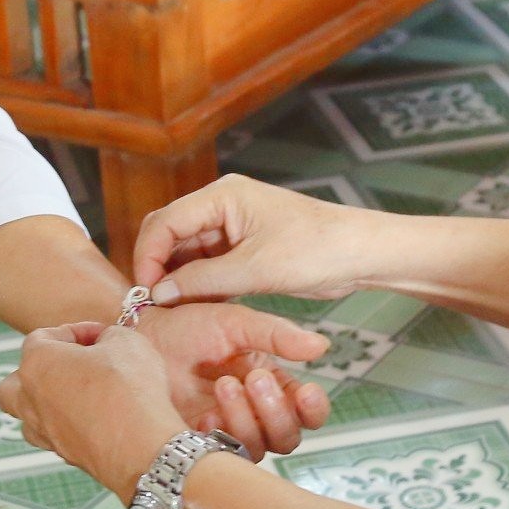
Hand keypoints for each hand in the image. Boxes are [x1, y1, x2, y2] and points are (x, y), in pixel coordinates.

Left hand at [0, 322, 189, 498]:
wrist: (141, 447)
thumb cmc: (128, 393)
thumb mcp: (126, 341)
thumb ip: (109, 335)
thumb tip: (108, 341)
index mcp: (36, 363)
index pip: (43, 336)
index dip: (77, 330)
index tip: (100, 335)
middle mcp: (30, 398)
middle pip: (16, 380)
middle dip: (39, 369)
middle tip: (72, 365)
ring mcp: (43, 430)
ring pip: (27, 413)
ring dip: (46, 401)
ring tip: (79, 394)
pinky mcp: (63, 453)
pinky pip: (53, 435)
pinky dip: (66, 425)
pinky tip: (93, 418)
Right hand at [133, 175, 377, 304]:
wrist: (362, 253)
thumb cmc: (317, 251)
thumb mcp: (256, 270)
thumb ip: (204, 281)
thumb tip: (160, 292)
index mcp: (223, 196)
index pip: (165, 221)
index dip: (148, 256)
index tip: (145, 292)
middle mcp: (222, 205)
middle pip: (170, 233)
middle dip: (157, 267)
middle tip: (152, 304)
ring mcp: (233, 226)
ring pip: (187, 251)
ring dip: (178, 278)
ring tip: (171, 311)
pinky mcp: (244, 247)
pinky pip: (208, 263)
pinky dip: (198, 283)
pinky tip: (195, 307)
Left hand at [134, 301, 331, 452]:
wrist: (140, 336)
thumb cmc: (189, 325)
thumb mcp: (235, 323)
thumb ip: (276, 335)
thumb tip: (322, 347)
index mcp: (273, 386)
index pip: (309, 412)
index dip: (313, 409)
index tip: (306, 391)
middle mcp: (255, 415)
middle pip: (287, 437)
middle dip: (275, 411)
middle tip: (253, 378)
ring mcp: (227, 434)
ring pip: (257, 449)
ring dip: (245, 419)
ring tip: (223, 385)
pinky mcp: (198, 446)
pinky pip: (220, 457)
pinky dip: (217, 435)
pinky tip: (202, 414)